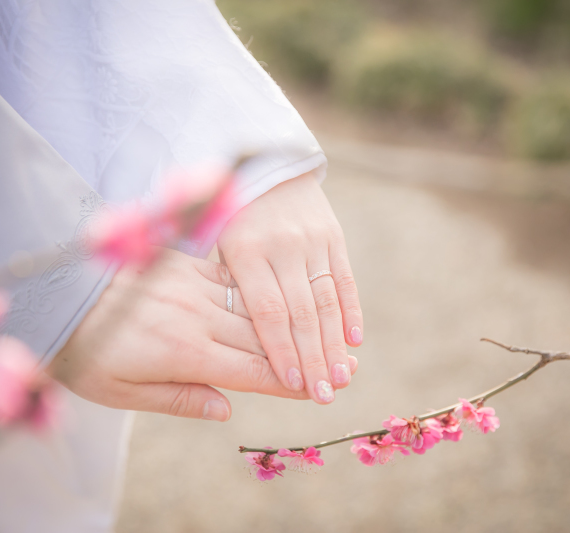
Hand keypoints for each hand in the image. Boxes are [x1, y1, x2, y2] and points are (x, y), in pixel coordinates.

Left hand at [49, 250, 356, 420]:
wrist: (52, 294)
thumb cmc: (82, 352)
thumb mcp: (121, 392)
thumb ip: (179, 399)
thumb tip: (226, 410)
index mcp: (185, 353)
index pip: (251, 370)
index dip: (291, 380)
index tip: (323, 387)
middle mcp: (198, 317)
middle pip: (265, 339)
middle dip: (308, 353)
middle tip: (345, 364)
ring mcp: (194, 286)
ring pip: (257, 308)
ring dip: (296, 323)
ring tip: (329, 332)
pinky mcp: (186, 266)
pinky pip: (234, 279)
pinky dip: (263, 290)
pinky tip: (287, 292)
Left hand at [217, 172, 362, 404]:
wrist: (263, 163)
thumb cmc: (226, 215)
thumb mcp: (213, 246)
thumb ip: (224, 290)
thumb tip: (243, 341)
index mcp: (244, 252)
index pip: (268, 313)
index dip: (282, 351)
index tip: (293, 386)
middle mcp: (281, 247)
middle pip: (301, 313)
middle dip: (314, 358)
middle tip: (324, 396)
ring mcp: (310, 240)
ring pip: (326, 300)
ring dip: (336, 343)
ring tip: (343, 378)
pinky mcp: (332, 235)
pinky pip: (344, 278)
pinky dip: (351, 310)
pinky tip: (355, 340)